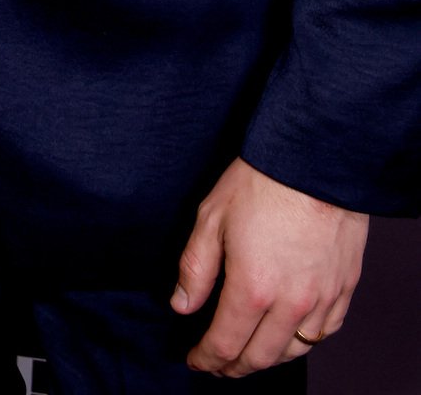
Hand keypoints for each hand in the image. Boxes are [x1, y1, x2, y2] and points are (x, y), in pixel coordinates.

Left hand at [172, 157, 367, 375]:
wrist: (315, 159)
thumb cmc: (261, 182)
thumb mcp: (211, 218)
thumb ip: (195, 268)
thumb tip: (182, 304)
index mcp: (252, 288)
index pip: (225, 343)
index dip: (206, 358)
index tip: (196, 360)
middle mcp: (290, 303)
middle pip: (260, 357)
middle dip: (235, 367)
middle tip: (219, 365)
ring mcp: (322, 298)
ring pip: (294, 350)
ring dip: (268, 358)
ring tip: (250, 354)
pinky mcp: (344, 288)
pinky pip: (324, 332)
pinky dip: (303, 341)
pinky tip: (290, 334)